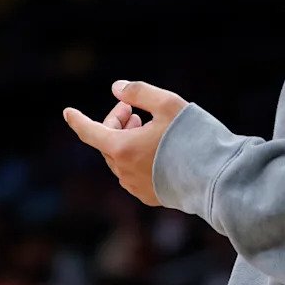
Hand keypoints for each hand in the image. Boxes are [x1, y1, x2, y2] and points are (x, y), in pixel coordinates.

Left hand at [63, 80, 189, 206]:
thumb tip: (117, 88)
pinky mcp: (150, 197)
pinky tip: (158, 150)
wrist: (216, 176)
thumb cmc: (192, 136)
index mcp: (122, 148)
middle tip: (134, 110)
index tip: (68, 112)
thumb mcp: (167, 103)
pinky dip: (138, 158)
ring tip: (146, 127)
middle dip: (117, 123)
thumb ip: (139, 92)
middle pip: (108, 143)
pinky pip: (134, 174)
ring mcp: (136, 187)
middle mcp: (123, 171)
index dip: (78, 120)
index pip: (90, 132)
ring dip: (127, 141)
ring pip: (121, 159)